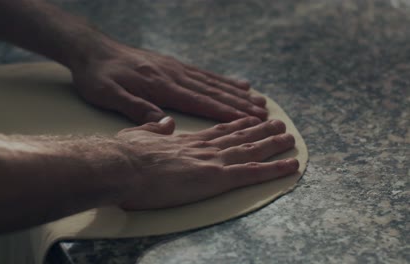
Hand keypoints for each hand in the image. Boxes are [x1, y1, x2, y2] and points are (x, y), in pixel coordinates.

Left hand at [71, 39, 266, 123]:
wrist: (92, 49)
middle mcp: (174, 75)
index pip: (200, 102)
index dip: (227, 112)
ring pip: (212, 82)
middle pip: (213, 92)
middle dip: (240, 104)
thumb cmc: (98, 76)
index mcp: (161, 87)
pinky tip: (235, 83)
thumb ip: (137, 108)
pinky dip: (222, 80)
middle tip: (265, 114)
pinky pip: (203, 73)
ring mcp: (175, 68)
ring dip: (237, 93)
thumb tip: (166, 124)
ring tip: (259, 100)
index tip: (249, 120)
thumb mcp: (109, 96)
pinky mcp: (172, 65)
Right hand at [115, 116, 297, 209]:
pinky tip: (290, 165)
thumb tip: (165, 122)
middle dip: (259, 130)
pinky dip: (274, 169)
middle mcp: (204, 147)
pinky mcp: (216, 177)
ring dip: (272, 143)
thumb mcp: (138, 135)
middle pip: (238, 136)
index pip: (217, 131)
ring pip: (250, 150)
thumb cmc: (125, 155)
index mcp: (186, 141)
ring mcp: (212, 160)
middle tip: (277, 123)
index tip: (248, 119)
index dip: (235, 125)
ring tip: (289, 136)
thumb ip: (154, 129)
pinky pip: (253, 172)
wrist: (123, 165)